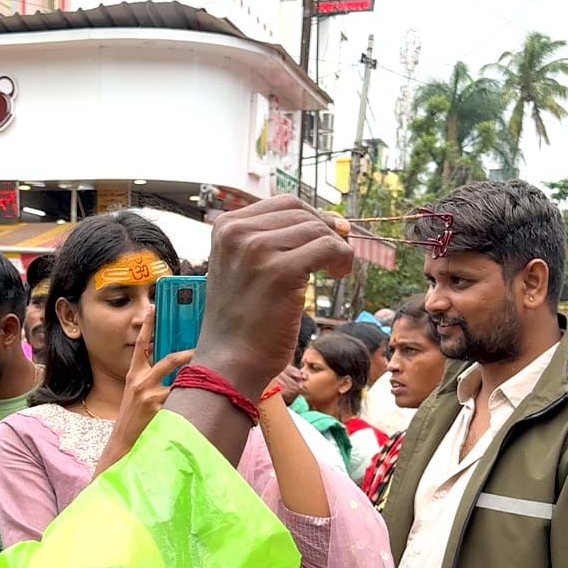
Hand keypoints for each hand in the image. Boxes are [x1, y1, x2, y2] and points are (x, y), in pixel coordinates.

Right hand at [94, 312, 193, 475]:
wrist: (123, 439)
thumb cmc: (132, 415)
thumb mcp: (136, 392)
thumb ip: (149, 378)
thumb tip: (172, 366)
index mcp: (134, 374)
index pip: (141, 345)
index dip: (147, 326)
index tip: (153, 308)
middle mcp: (140, 381)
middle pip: (166, 360)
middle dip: (185, 355)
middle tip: (198, 350)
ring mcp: (149, 394)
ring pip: (177, 380)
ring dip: (192, 379)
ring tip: (205, 376)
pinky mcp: (157, 407)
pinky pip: (178, 398)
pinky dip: (188, 398)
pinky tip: (197, 402)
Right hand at [199, 196, 352, 398]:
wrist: (229, 363)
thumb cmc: (241, 323)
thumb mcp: (241, 270)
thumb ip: (269, 243)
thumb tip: (330, 222)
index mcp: (225, 227)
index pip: (283, 203)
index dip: (312, 217)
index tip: (327, 236)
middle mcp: (238, 233)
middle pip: (302, 213)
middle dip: (327, 231)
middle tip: (336, 257)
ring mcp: (257, 250)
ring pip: (317, 229)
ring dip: (337, 247)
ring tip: (336, 270)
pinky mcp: (280, 272)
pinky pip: (328, 248)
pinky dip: (342, 258)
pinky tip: (338, 274)